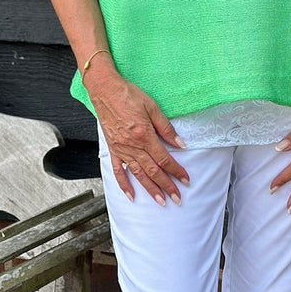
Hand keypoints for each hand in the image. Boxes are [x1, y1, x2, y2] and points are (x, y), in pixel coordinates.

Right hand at [84, 56, 188, 204]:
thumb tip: (180, 144)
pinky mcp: (112, 149)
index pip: (164, 159)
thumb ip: (166, 128)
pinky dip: (124, 184)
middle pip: (153, 171)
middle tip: (177, 199)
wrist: (105, 90)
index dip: (176, 171)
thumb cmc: (128, 95)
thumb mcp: (152, 107)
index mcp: (144, 135)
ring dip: (150, 189)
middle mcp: (132, 145)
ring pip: (138, 174)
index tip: (185, 180)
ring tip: (160, 201)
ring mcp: (121, 149)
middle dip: (167, 186)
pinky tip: (131, 195)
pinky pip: (118, 170)